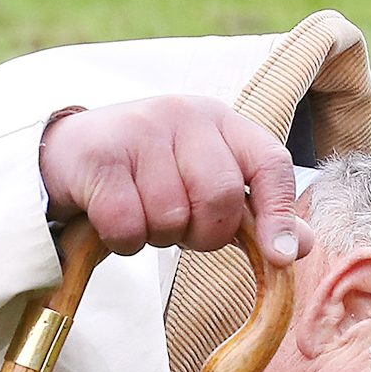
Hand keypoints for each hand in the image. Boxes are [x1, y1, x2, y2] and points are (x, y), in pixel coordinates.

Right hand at [40, 97, 313, 263]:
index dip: (281, 213)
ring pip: (171, 218)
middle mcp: (184, 115)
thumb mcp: (205, 183)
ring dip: (157, 237)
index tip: (279, 257)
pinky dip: (123, 241)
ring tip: (141, 214)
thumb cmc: (149, 175)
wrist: (68, 155)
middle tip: (180, 229)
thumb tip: (302, 246)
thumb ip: (254, 213)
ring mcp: (140, 131)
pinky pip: (128, 227)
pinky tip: (112, 221)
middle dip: (203, 234)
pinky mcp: (100, 157)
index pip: (270, 163)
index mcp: (221, 120)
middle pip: (220, 199)